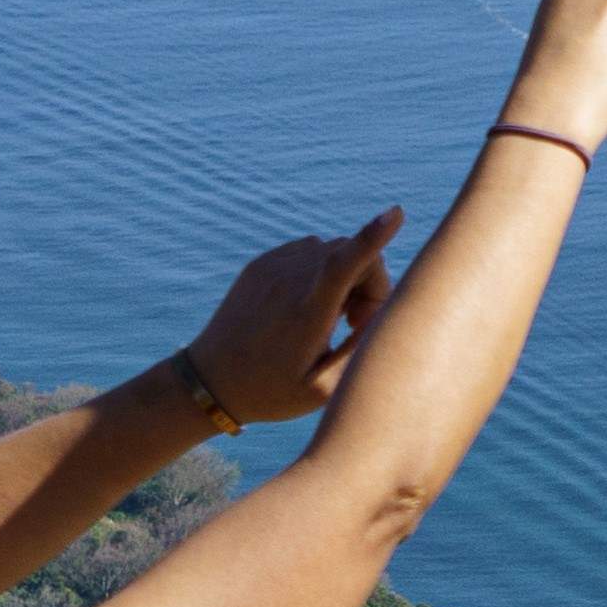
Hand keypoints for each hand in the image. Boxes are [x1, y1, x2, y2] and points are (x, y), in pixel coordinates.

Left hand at [184, 211, 401, 424]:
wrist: (210, 381)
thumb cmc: (272, 392)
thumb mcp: (324, 390)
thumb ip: (360, 351)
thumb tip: (387, 314)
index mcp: (306, 315)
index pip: (344, 264)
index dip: (373, 238)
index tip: (395, 214)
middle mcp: (288, 283)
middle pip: (351, 254)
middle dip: (370, 284)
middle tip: (355, 325)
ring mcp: (271, 268)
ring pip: (332, 248)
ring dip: (347, 275)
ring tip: (333, 316)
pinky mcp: (261, 264)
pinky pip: (309, 250)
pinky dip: (323, 270)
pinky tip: (311, 304)